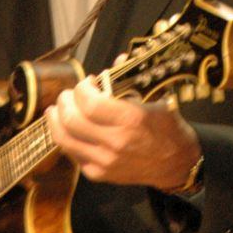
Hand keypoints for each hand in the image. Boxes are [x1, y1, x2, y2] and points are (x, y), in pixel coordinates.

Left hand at [46, 76, 201, 190]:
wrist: (176, 165)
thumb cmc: (167, 128)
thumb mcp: (156, 98)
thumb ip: (132, 79)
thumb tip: (118, 59)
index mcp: (130, 120)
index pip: (89, 103)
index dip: (81, 88)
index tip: (87, 82)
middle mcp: (115, 143)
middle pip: (71, 120)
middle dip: (65, 101)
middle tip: (70, 94)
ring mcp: (104, 161)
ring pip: (64, 139)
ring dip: (56, 119)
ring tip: (58, 108)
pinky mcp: (98, 174)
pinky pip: (71, 153)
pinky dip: (65, 137)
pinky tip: (68, 127)